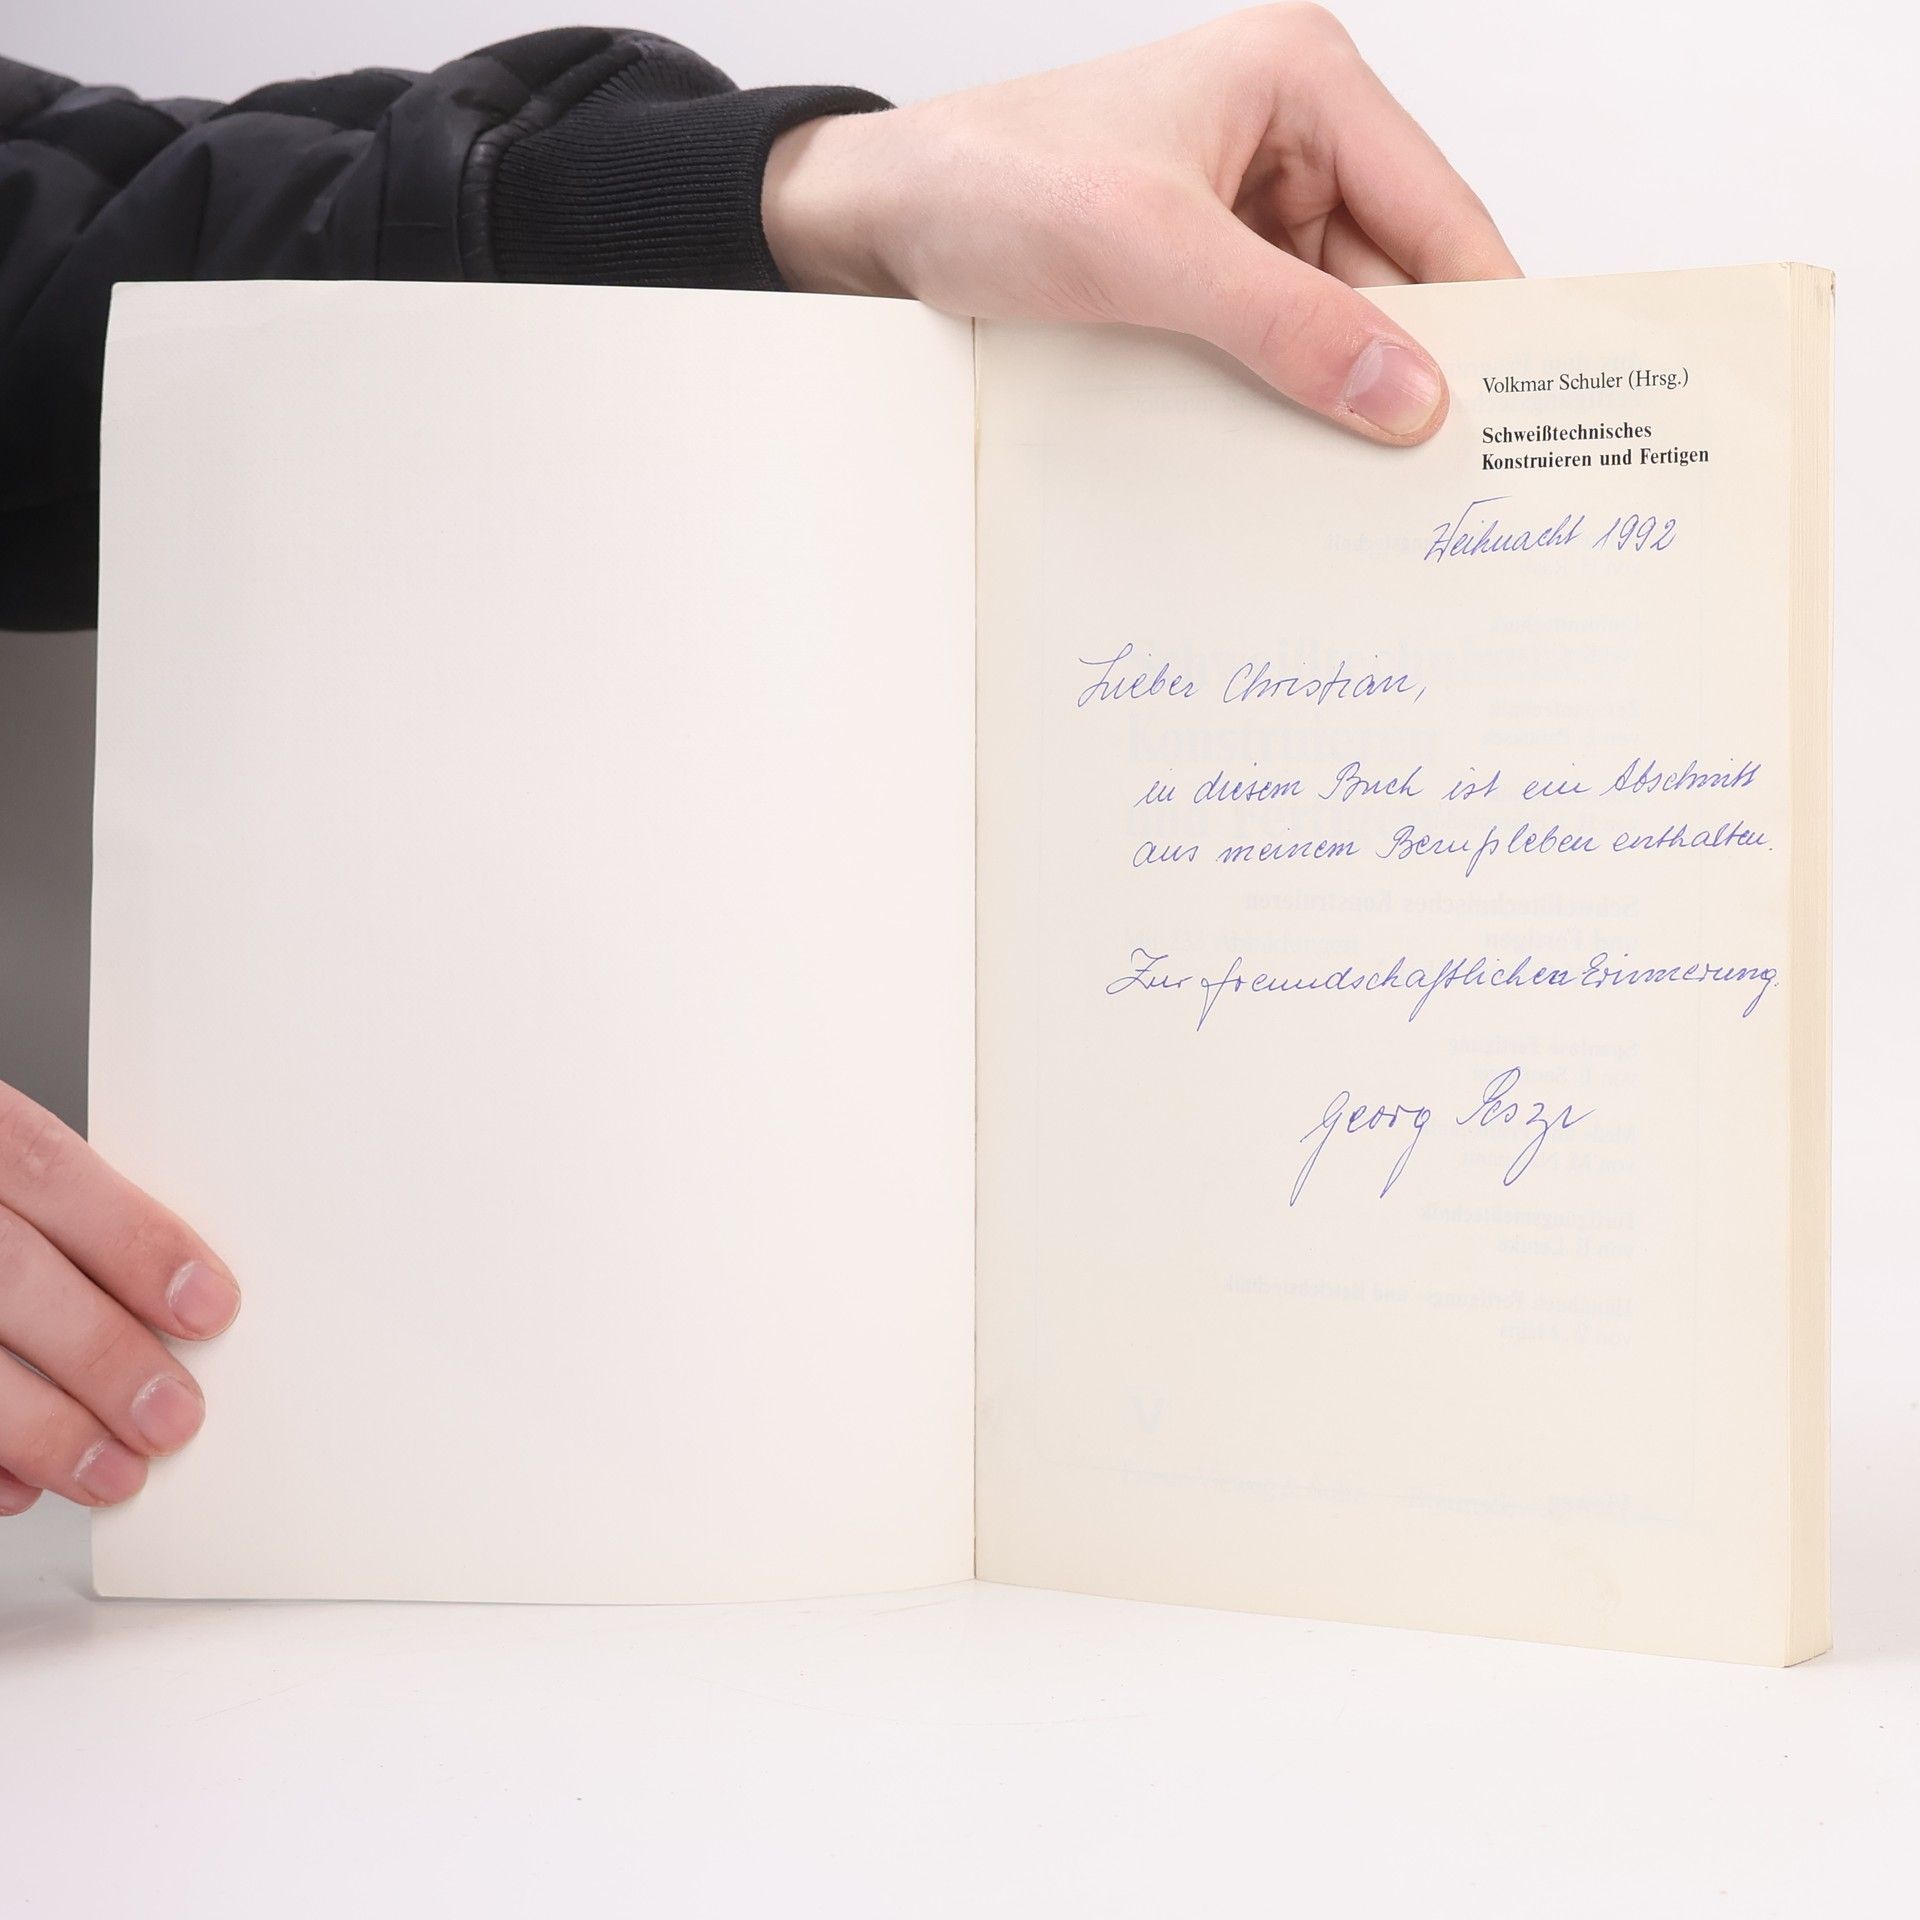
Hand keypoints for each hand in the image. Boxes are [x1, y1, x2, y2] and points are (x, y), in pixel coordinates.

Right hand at [0, 1082, 238, 1515]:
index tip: (209, 1305)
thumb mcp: (3, 1178)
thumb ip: (63, 1218)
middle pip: (5, 1270)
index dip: (132, 1241)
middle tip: (171, 1416)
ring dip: (37, 1426)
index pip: (46, 1167)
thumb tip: (178, 1300)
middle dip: (99, 1351)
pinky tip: (17, 1485)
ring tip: (111, 1472)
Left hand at [764, 5, 1518, 443]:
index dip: (1484, 318)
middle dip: (1412, 369)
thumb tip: (1409, 397)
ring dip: (1343, 396)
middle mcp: (1292, 138)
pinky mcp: (1206, 271)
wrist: (881, 221)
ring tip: (1370, 491)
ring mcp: (1250, 209)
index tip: (1519, 421)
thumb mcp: (1150, 255)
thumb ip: (1286, 327)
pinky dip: (1288, 400)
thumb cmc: (993, 184)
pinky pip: (1278, 343)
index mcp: (1304, 84)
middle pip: (1398, 275)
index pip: (1439, 213)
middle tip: (1447, 483)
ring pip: (1338, 321)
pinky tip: (1295, 461)